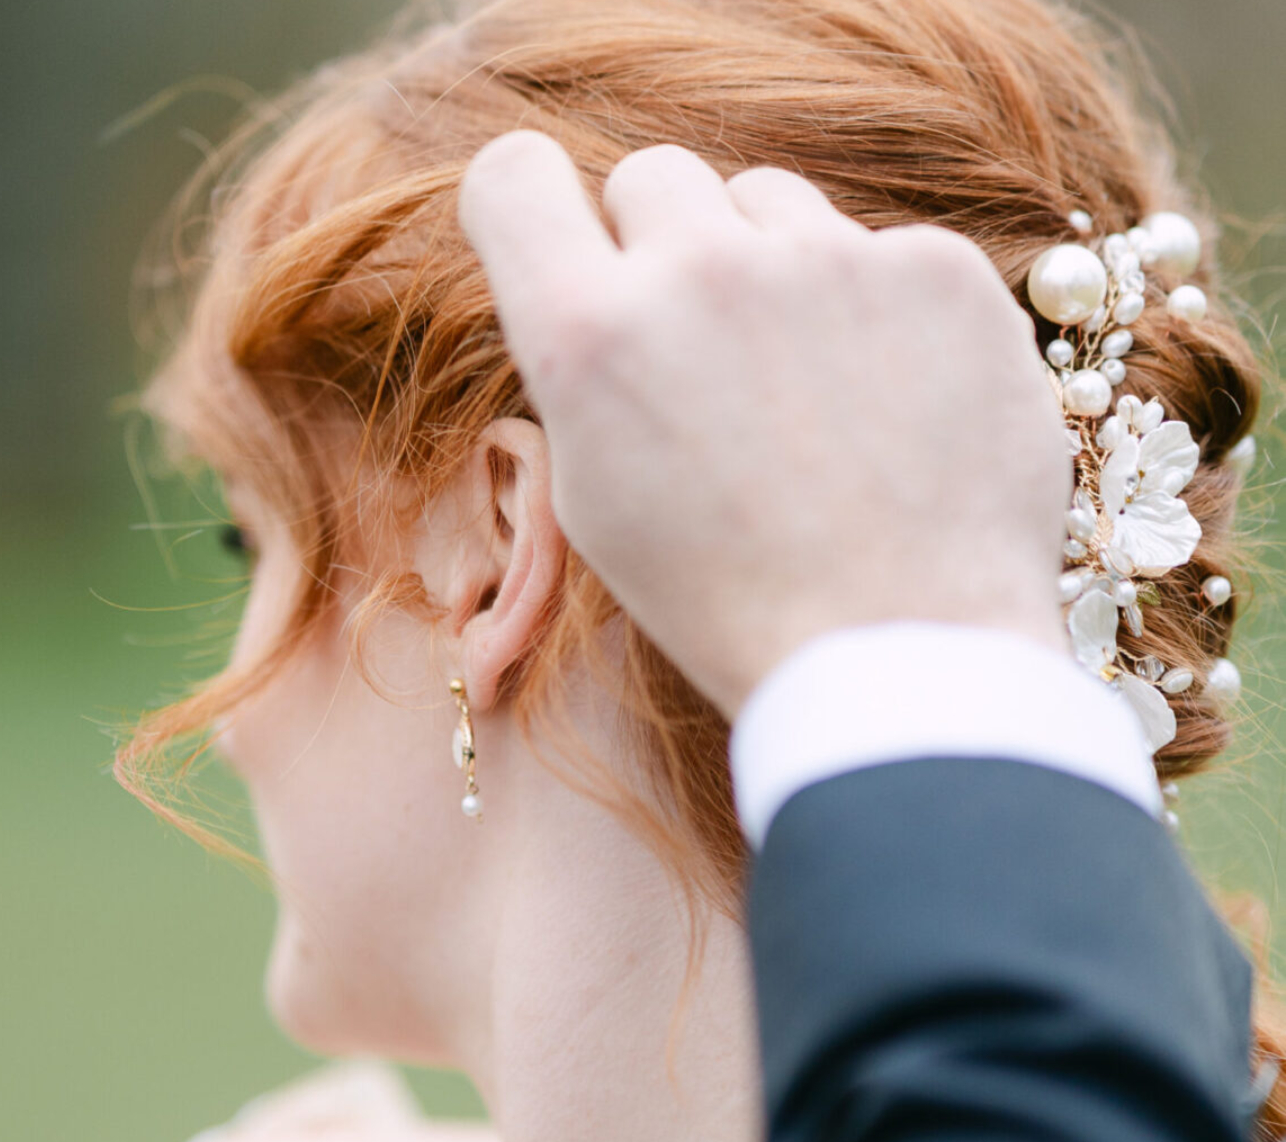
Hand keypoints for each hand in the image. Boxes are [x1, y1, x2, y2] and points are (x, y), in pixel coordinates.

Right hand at [457, 132, 1072, 719]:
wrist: (899, 657)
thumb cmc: (730, 604)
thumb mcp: (600, 507)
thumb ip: (587, 375)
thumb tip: (613, 296)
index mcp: (590, 340)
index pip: (511, 177)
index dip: (531, 208)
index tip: (563, 243)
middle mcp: (701, 271)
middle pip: (652, 177)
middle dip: (663, 250)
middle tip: (702, 354)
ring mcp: (830, 259)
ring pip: (770, 202)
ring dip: (770, 270)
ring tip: (805, 395)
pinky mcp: (937, 270)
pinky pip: (878, 251)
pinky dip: (876, 312)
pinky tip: (891, 409)